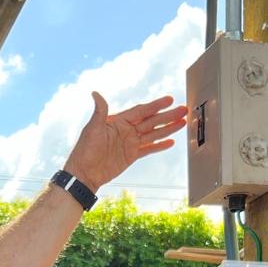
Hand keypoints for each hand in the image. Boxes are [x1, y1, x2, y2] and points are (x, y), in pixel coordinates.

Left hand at [63, 93, 187, 192]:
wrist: (84, 173)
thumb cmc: (84, 150)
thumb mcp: (92, 129)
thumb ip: (99, 111)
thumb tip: (96, 93)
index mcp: (118, 121)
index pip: (141, 111)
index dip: (155, 105)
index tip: (169, 100)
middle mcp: (126, 130)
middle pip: (151, 121)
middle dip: (168, 116)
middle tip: (182, 110)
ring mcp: (130, 143)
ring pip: (153, 134)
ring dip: (168, 128)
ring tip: (182, 123)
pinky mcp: (131, 155)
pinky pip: (149, 149)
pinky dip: (160, 145)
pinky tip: (171, 141)